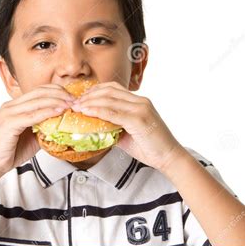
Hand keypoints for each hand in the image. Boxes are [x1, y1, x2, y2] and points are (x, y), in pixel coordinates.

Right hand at [0, 84, 74, 182]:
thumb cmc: (10, 151)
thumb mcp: (32, 136)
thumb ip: (44, 127)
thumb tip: (62, 124)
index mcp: (15, 106)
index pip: (39, 91)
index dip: (57, 91)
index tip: (72, 97)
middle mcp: (11, 105)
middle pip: (39, 92)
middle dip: (60, 94)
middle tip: (75, 100)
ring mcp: (9, 113)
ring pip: (37, 101)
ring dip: (56, 101)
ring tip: (71, 104)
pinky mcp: (9, 123)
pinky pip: (32, 115)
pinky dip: (47, 112)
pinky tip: (59, 112)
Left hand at [71, 81, 185, 171]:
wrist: (170, 157)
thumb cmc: (150, 147)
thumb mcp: (128, 133)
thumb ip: (113, 127)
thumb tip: (94, 128)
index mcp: (139, 101)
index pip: (113, 88)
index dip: (95, 90)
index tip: (81, 97)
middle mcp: (140, 101)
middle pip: (109, 91)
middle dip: (89, 95)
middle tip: (74, 102)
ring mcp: (141, 109)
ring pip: (110, 99)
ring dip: (90, 102)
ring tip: (77, 107)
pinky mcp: (139, 119)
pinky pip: (114, 112)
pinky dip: (98, 111)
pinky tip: (87, 112)